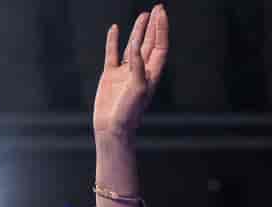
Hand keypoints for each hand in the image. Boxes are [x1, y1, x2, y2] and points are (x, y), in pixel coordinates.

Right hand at [92, 5, 168, 139]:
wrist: (112, 129)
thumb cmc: (128, 114)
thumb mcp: (138, 89)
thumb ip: (138, 66)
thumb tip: (134, 45)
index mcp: (151, 74)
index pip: (159, 47)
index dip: (161, 30)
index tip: (161, 13)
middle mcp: (140, 71)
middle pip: (150, 43)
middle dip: (154, 26)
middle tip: (158, 8)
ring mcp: (125, 72)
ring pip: (133, 46)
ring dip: (138, 31)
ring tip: (143, 15)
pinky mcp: (110, 75)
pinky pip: (112, 54)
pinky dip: (113, 41)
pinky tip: (115, 30)